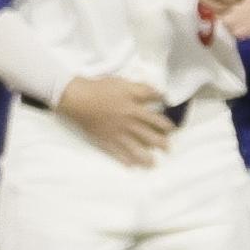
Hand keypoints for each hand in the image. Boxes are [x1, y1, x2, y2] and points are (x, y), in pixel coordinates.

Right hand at [52, 75, 176, 166]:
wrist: (78, 98)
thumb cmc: (101, 88)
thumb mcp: (124, 83)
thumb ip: (142, 89)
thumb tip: (159, 94)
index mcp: (135, 109)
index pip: (156, 119)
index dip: (166, 124)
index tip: (172, 128)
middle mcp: (129, 124)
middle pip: (150, 136)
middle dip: (161, 143)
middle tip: (167, 148)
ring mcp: (117, 134)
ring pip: (136, 149)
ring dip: (146, 157)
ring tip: (153, 163)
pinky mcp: (105, 140)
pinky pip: (117, 153)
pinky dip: (125, 160)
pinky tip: (131, 166)